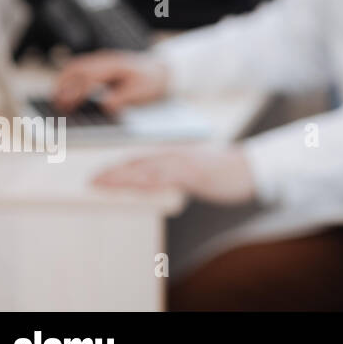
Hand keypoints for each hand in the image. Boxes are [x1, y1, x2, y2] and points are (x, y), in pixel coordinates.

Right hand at [53, 50, 169, 112]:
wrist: (160, 70)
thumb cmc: (150, 82)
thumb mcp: (139, 93)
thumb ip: (121, 99)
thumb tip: (104, 106)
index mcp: (113, 66)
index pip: (89, 78)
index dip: (76, 93)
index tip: (67, 106)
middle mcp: (104, 60)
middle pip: (76, 69)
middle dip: (63, 87)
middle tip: (56, 105)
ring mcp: (100, 60)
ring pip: (74, 67)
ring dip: (62, 82)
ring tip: (56, 100)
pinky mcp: (98, 64)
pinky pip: (78, 68)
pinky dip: (68, 78)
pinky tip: (64, 92)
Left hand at [91, 147, 256, 204]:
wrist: (251, 169)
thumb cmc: (225, 174)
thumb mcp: (196, 175)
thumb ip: (175, 178)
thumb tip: (155, 187)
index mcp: (174, 157)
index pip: (139, 162)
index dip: (118, 169)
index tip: (98, 177)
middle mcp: (175, 156)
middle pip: (137, 163)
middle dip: (113, 172)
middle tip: (91, 182)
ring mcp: (183, 163)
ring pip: (146, 168)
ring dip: (123, 176)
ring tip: (103, 183)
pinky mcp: (193, 172)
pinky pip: (165, 176)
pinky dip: (147, 180)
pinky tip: (134, 185)